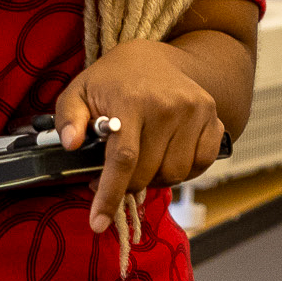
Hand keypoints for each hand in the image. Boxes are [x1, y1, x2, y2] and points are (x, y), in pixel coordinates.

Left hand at [55, 39, 225, 233]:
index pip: (123, 158)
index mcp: (132, 99)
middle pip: (148, 173)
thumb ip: (69, 117)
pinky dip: (184, 170)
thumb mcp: (80, 90)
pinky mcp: (213, 117)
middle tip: (117, 175)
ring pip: (175, 174)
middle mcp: (168, 105)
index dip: (110, 195)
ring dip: (156, 177)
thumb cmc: (113, 79)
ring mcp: (195, 111)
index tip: (97, 223)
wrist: (156, 57)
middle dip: (128, 184)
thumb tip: (71, 144)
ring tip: (143, 160)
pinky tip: (168, 155)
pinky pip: (200, 164)